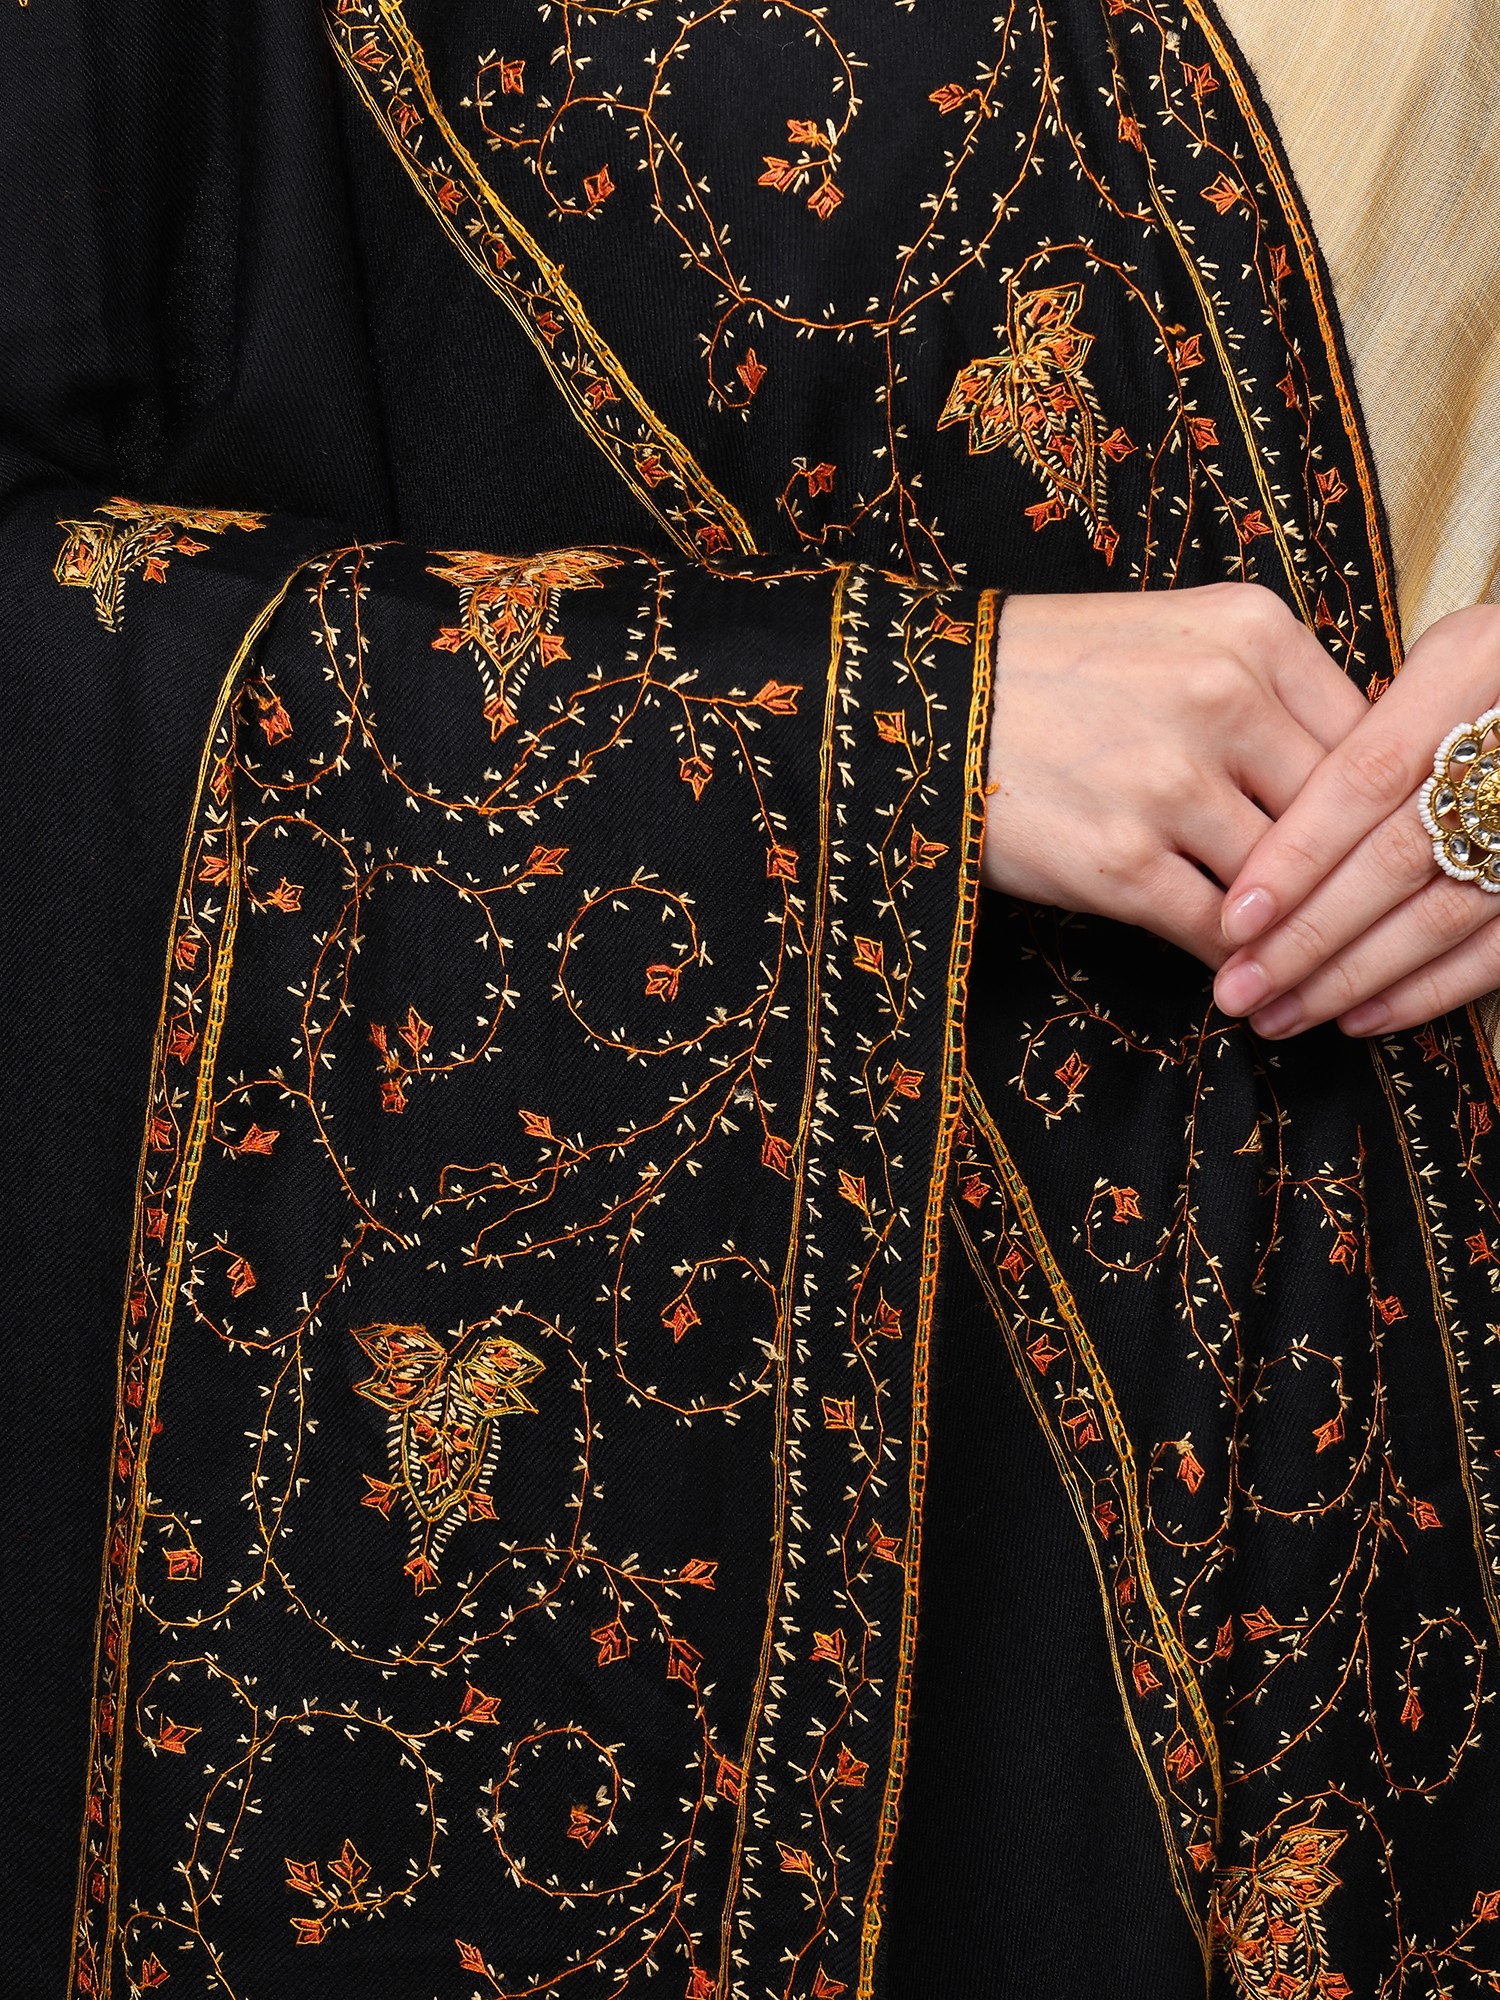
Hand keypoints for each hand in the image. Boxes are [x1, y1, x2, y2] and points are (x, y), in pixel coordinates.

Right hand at [981, 584, 1367, 965]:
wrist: (929, 708)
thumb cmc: (1053, 675)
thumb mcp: (1178, 636)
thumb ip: (1266, 690)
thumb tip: (1345, 780)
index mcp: (1253, 632)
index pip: (1363, 740)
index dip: (1369, 811)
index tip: (1365, 852)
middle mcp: (1224, 699)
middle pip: (1334, 817)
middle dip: (1342, 882)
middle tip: (1350, 924)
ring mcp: (1173, 784)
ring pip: (1282, 883)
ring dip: (1292, 932)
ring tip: (1298, 962)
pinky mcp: (1122, 862)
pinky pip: (1216, 932)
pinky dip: (1236, 962)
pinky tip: (1238, 973)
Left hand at [1213, 604, 1499, 1036]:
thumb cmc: (1485, 672)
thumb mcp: (1435, 655)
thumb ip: (1366, 726)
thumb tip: (1266, 815)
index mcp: (1468, 672)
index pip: (1364, 781)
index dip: (1296, 857)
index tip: (1234, 918)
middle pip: (1394, 861)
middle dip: (1305, 937)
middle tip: (1237, 989)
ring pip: (1439, 916)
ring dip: (1349, 977)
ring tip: (1277, 1014)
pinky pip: (1495, 951)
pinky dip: (1426, 992)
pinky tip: (1359, 1018)